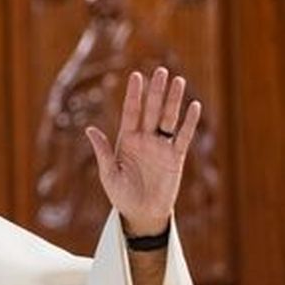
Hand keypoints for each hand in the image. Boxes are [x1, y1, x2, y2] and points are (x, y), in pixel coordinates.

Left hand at [85, 66, 201, 237]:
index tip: (136, 75)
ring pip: (168, 119)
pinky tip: (194, 107)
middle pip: (151, 110)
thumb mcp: (109, 174)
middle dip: (156, 91)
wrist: (142, 214)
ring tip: (178, 80)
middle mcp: (145, 140)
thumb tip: (90, 129)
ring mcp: (161, 147)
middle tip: (160, 70)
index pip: (131, 112)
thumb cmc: (122, 196)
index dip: (134, 94)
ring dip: (173, 101)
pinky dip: (189, 123)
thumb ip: (103, 151)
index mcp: (126, 141)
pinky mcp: (176, 158)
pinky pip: (183, 137)